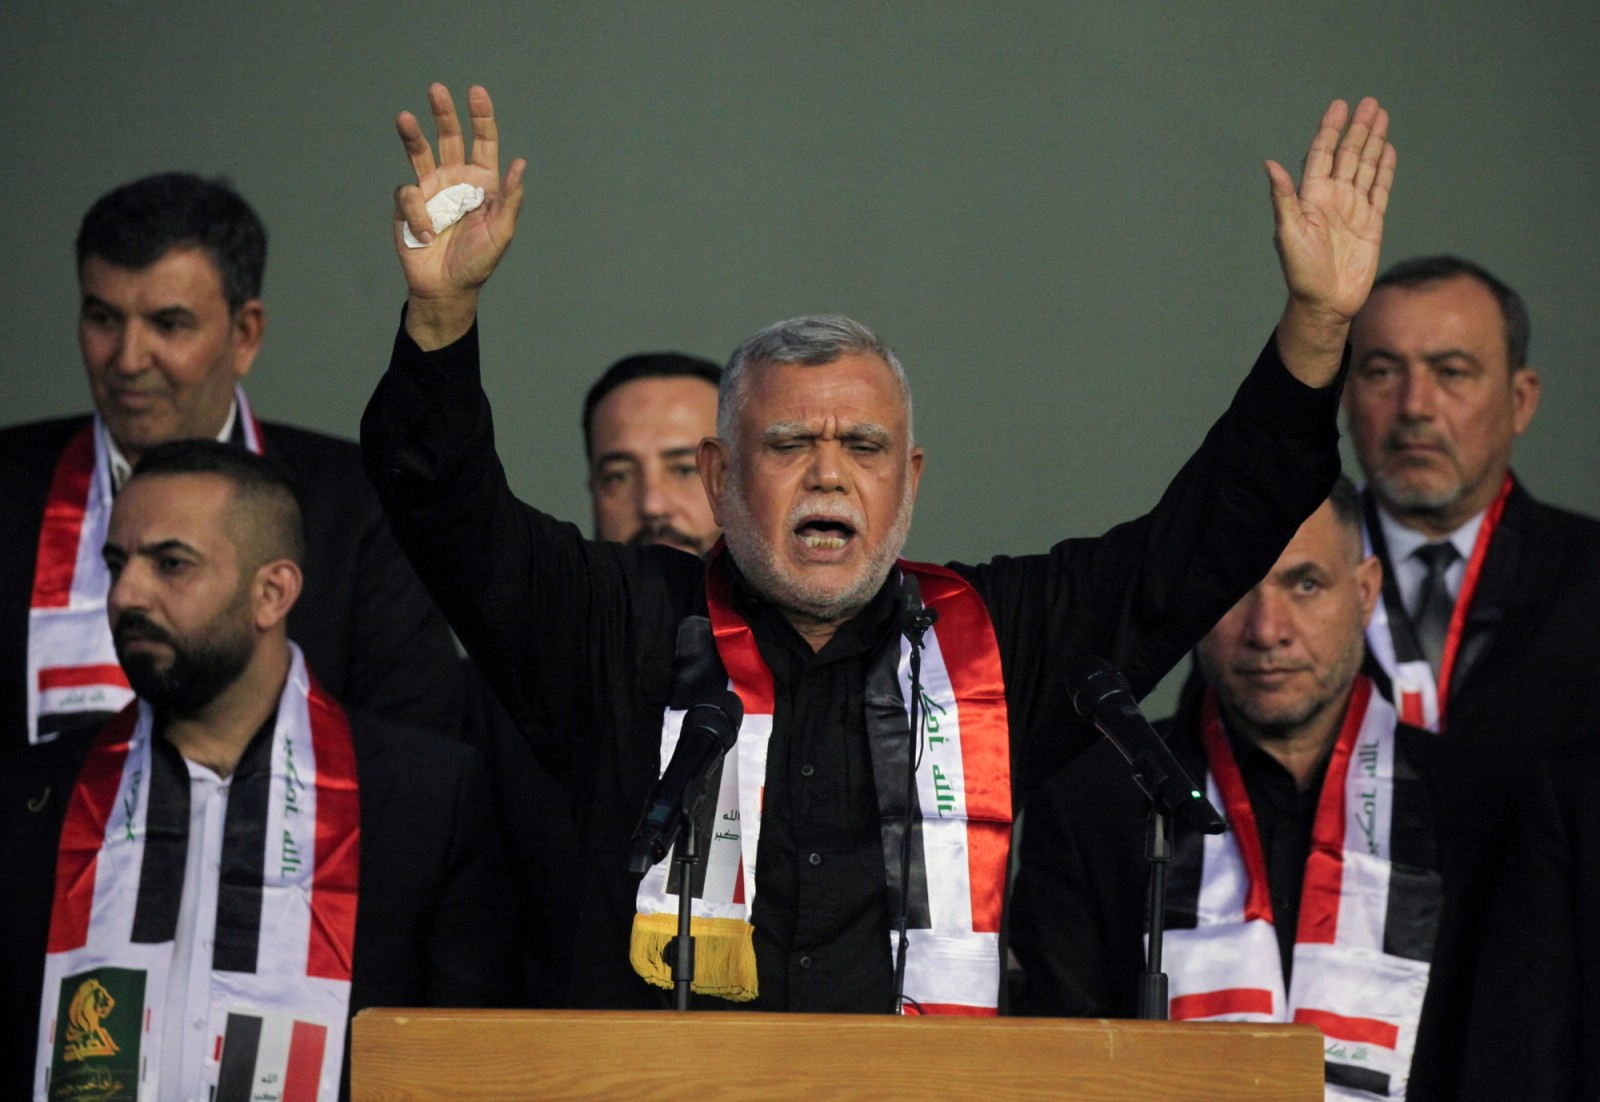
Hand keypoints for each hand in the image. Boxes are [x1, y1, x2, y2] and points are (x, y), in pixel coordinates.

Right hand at [393, 83, 525, 347]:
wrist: (447, 289)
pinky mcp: (408, 207)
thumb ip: (510, 198)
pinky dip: (418, 214)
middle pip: (449, 138)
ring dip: (413, 135)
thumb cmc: (478, 262)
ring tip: (405, 117)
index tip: (476, 93)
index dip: (481, 117)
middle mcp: (455, 180)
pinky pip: (409, 197)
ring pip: (419, 152)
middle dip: (444, 114)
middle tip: (437, 90)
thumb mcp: (501, 232)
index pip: (483, 142)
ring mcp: (430, 190)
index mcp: (481, 182)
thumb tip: (520, 163)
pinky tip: (427, 234)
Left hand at [1268, 97, 1394, 322]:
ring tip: (1381, 116)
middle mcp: (1332, 199)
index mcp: (1311, 197)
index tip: (1339, 106)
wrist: (1325, 303)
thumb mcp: (1288, 233)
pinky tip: (1388, 151)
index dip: (1330, 130)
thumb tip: (1270, 164)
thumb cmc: (1300, 272)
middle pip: (1348, 155)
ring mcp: (1353, 210)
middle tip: (1369, 102)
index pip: (1322, 154)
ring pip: (1366, 167)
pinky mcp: (1371, 223)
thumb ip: (1283, 197)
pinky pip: (1380, 190)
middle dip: (1358, 129)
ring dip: (1373, 142)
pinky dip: (1385, 170)